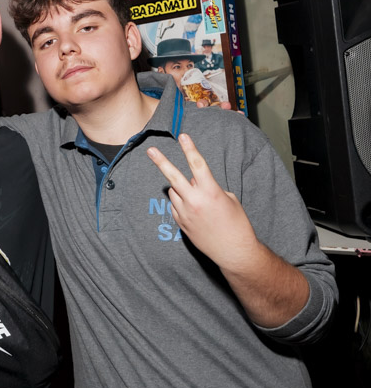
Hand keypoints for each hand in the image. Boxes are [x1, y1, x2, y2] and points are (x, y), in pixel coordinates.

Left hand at [146, 133, 257, 270]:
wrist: (233, 251)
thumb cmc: (237, 224)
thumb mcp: (229, 199)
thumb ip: (209, 187)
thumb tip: (195, 182)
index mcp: (211, 192)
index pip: (197, 165)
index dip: (190, 149)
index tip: (183, 136)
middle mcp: (195, 201)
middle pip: (174, 176)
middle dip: (161, 161)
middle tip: (151, 150)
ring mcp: (186, 213)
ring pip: (175, 191)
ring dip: (181, 188)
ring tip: (197, 197)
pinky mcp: (181, 224)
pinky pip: (176, 205)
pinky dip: (182, 202)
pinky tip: (195, 211)